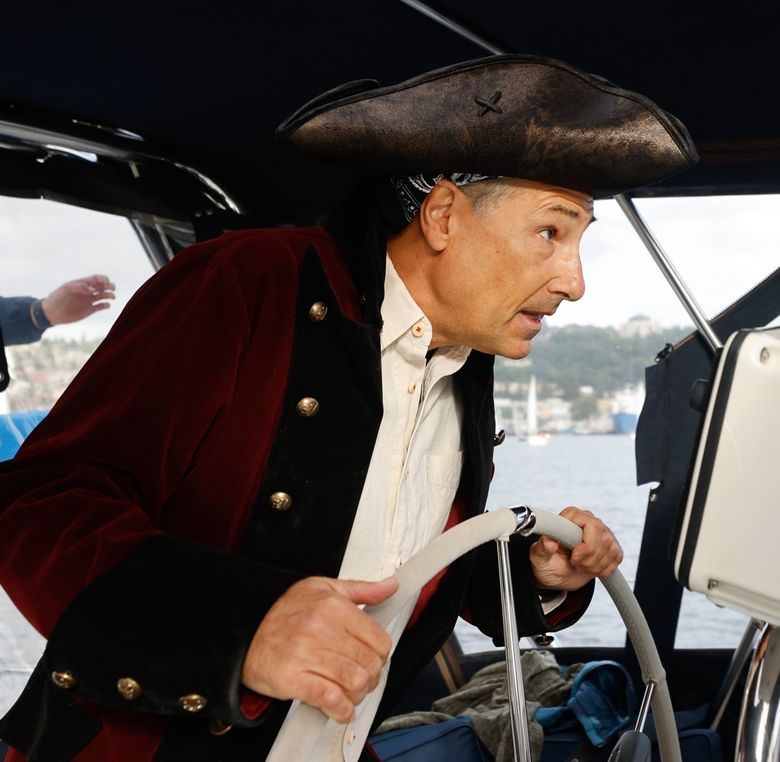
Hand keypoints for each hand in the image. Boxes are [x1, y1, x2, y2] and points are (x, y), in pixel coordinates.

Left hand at [41, 275, 115, 324]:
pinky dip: (106, 305)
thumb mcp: (66, 289)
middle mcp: (87, 291)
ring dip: (110, 295)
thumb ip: (80, 287)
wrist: (52, 312)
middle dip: (109, 286)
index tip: (106, 281)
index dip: (103, 278)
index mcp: (82, 284)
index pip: (96, 278)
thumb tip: (93, 290)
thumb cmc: (58, 298)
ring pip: (104, 296)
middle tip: (112, 288)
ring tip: (111, 297)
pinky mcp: (90, 310)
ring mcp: (89, 300)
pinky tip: (106, 305)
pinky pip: (102, 306)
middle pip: (103, 286)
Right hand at [241, 576, 397, 722]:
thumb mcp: (323, 587)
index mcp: (333, 606)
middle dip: (372, 677)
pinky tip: (340, 708)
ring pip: (355, 682)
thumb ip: (362, 589)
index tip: (375, 657)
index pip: (379, 639)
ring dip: (358, 694)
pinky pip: (330, 699)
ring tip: (351, 692)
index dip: (382, 654)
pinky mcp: (293, 679)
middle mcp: (322, 629)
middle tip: (364, 678)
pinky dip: (341, 710)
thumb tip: (390, 585)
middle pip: (370, 664)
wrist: (244, 627)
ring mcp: (307, 654)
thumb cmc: (284, 609)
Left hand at [529, 506, 622, 591]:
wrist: (554, 573)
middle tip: (576, 563)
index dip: (585, 545)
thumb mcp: (539, 555)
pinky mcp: (610, 546)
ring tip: (581, 566)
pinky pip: (617, 557)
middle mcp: (589, 521)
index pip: (591, 524)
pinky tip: (591, 568)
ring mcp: (602, 533)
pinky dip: (605, 569)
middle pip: (604, 538)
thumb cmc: (546, 560)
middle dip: (591, 557)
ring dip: (596, 565)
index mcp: (571, 516)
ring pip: (611, 549)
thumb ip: (543, 548)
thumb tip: (550, 543)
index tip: (574, 557)